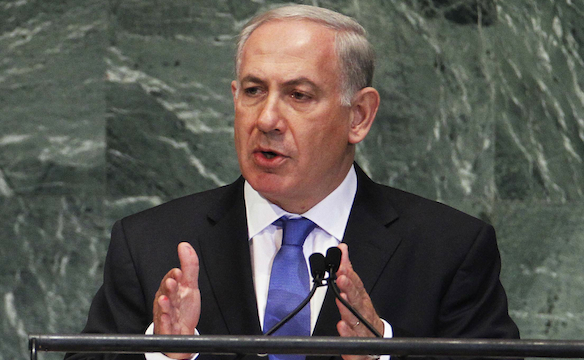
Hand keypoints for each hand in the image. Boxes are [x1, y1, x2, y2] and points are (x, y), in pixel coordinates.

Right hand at [153, 242, 200, 358]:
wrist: (181, 331)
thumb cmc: (183, 307)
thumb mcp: (189, 286)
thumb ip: (189, 266)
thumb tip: (185, 245)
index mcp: (171, 290)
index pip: (171, 280)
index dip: (174, 276)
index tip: (178, 272)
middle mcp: (166, 301)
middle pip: (166, 293)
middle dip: (168, 288)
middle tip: (171, 282)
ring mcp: (165, 315)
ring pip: (163, 309)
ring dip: (164, 304)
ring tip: (166, 300)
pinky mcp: (166, 329)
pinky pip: (164, 326)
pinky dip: (165, 323)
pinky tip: (166, 318)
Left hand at [335, 243, 383, 359]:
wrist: (377, 342)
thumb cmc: (364, 315)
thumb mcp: (357, 292)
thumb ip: (348, 271)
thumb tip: (342, 249)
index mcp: (362, 300)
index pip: (356, 285)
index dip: (349, 275)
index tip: (341, 267)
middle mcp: (363, 312)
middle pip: (357, 299)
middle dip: (349, 288)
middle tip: (341, 279)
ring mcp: (362, 327)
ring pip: (355, 318)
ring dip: (348, 309)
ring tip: (341, 300)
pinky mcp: (358, 343)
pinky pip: (353, 339)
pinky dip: (348, 334)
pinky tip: (341, 326)